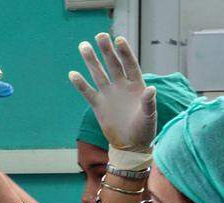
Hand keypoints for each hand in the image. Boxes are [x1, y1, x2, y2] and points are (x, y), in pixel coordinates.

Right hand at [69, 33, 155, 151]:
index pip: (130, 64)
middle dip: (106, 50)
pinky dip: (80, 84)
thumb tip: (151, 89)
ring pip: (98, 74)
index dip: (125, 52)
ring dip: (91, 61)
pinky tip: (72, 74)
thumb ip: (149, 103)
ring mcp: (109, 94)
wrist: (131, 146)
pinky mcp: (98, 105)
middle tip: (100, 35)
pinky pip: (88, 92)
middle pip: (113, 64)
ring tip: (83, 46)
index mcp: (136, 85)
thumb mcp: (149, 117)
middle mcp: (121, 86)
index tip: (119, 40)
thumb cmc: (144, 130)